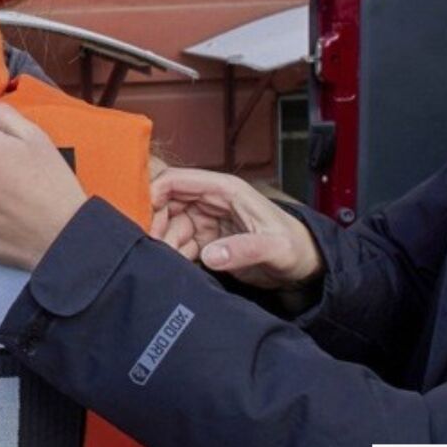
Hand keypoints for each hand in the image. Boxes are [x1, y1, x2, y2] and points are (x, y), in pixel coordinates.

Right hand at [150, 168, 322, 289]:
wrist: (305, 266)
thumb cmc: (295, 247)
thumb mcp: (274, 248)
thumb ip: (242, 250)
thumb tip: (209, 255)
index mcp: (226, 190)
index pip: (178, 180)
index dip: (154, 192)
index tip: (142, 216)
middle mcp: (212, 202)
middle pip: (167, 202)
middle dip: (156, 222)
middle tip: (154, 245)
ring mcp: (208, 221)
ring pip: (170, 224)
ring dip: (165, 241)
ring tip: (170, 260)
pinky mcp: (208, 241)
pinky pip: (180, 242)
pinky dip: (175, 253)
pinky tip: (179, 265)